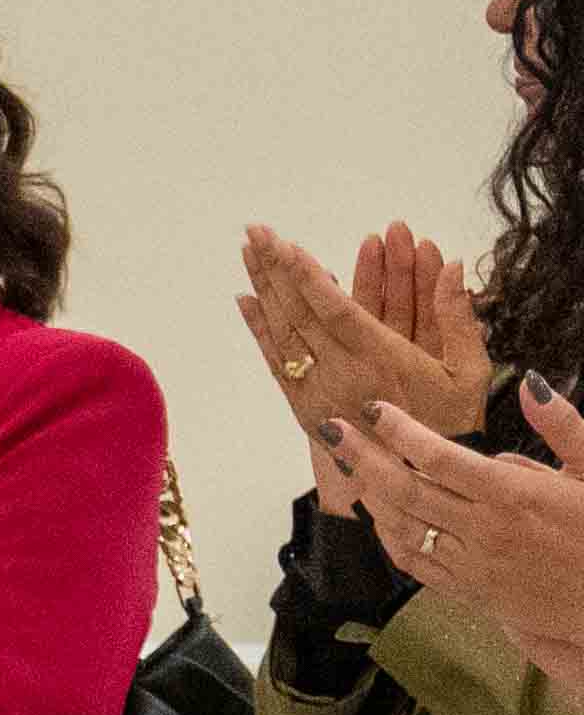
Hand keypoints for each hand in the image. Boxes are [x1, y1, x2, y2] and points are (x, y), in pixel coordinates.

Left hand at [243, 224, 486, 499]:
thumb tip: (453, 266)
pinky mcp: (303, 405)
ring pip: (283, 332)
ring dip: (264, 289)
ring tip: (248, 251)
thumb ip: (458, 316)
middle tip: (255, 231)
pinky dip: (259, 329)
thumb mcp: (469, 372)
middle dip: (276, 269)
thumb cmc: (448, 424)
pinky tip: (245, 300)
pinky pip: (275, 361)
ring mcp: (317, 390)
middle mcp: (341, 374)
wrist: (416, 483)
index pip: (336, 311)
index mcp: (382, 361)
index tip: (288, 245)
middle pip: (299, 314)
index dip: (309, 277)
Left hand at [332, 387, 583, 693]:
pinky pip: (415, 563)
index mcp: (514, 494)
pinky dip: (388, 537)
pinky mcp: (470, 593)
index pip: (438, 457)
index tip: (375, 409)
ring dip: (368, 494)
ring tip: (349, 464)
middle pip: (405, 489)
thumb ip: (562, 426)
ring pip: (402, 527)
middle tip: (333, 430)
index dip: (400, 431)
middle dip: (362, 455)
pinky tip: (378, 515)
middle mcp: (485, 530)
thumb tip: (531, 383)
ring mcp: (473, 565)